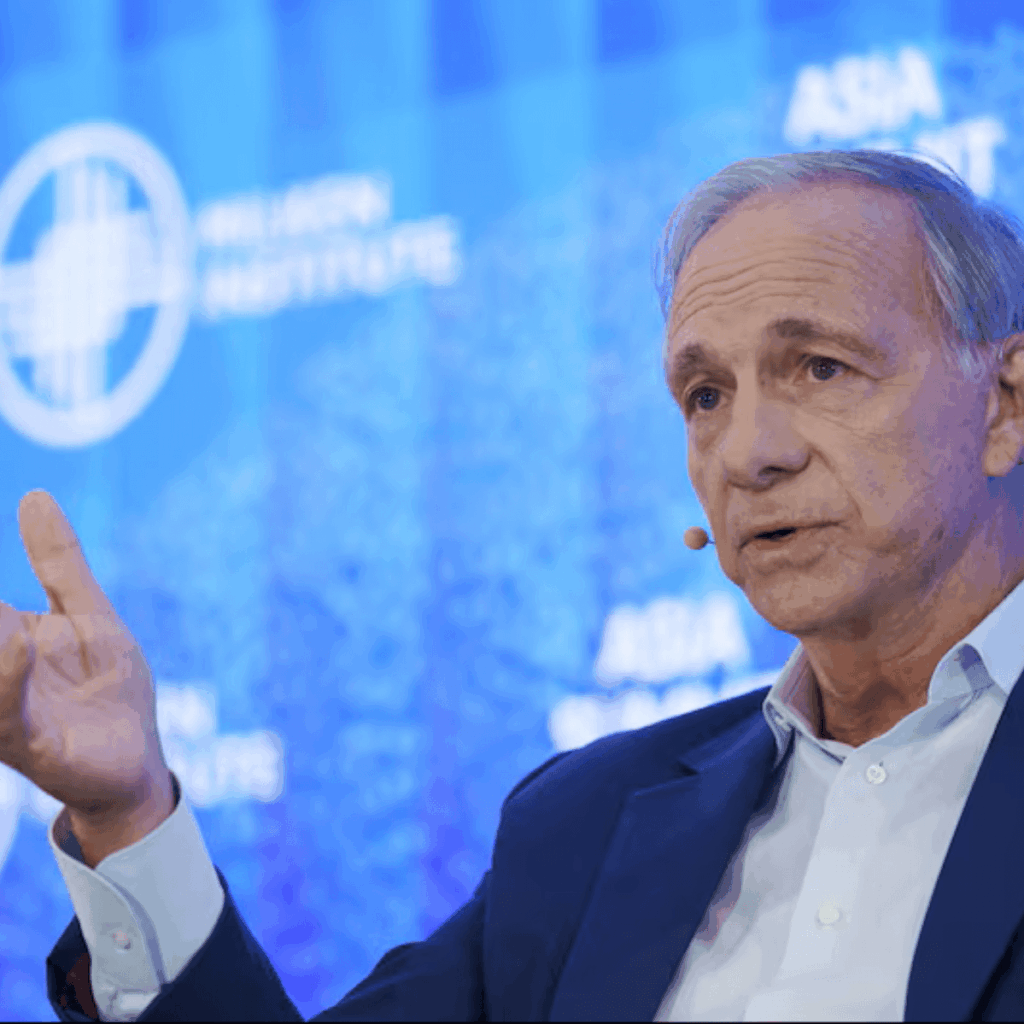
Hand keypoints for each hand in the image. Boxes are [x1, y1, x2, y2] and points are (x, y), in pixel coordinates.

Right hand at [0, 490, 172, 864]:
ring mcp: (5, 708)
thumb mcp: (89, 613)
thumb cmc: (108, 688)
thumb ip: (58, 562)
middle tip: (0, 612)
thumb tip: (35, 495)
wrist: (135, 761)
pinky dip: (7, 678)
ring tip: (2, 618)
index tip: (6, 504)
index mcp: (3, 636)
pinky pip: (7, 713)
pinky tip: (16, 640)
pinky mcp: (29, 743)